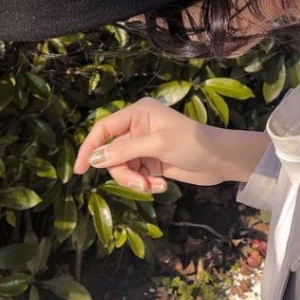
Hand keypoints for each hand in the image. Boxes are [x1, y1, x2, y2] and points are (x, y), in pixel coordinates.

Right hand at [73, 96, 238, 193]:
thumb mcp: (157, 145)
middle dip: (123, 173)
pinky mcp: (151, 162)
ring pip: (122, 168)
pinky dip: (145, 184)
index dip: (89, 147)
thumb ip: (124, 151)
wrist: (219, 160)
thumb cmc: (192, 143)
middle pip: (112, 154)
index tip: (79, 171)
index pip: (103, 129)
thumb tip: (94, 159)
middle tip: (140, 184)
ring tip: (154, 186)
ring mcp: (144, 146)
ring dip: (136, 181)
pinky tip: (162, 185)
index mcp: (138, 113)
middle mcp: (138, 127)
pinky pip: (136, 176)